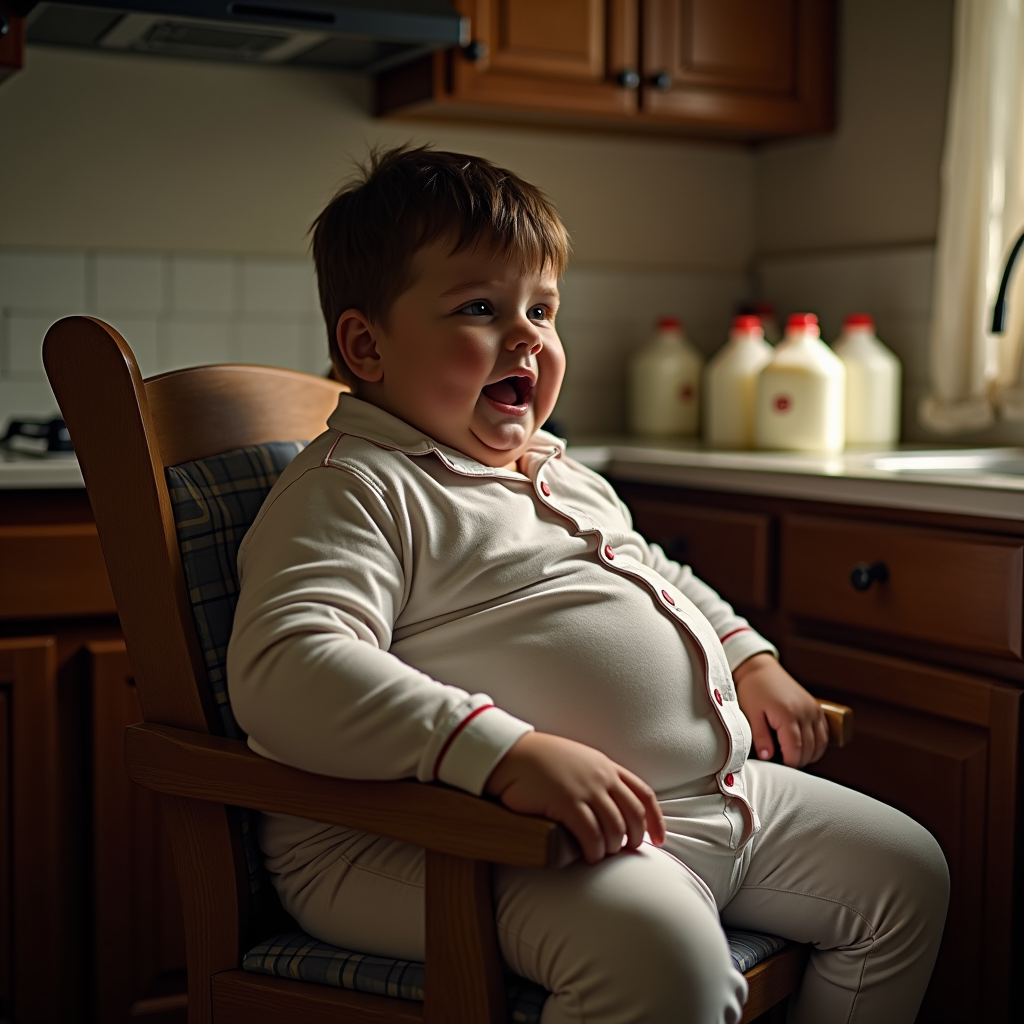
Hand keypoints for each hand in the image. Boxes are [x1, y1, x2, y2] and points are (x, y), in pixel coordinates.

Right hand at [485, 732, 665, 863]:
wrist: (512, 753)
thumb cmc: (541, 760)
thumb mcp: (578, 762)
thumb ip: (596, 778)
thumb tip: (609, 805)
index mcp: (607, 767)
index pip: (644, 795)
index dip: (656, 821)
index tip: (659, 840)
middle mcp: (602, 777)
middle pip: (633, 815)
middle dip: (633, 839)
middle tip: (623, 853)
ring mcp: (586, 789)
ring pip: (614, 828)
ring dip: (611, 847)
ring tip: (601, 855)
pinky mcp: (568, 803)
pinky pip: (591, 834)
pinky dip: (594, 850)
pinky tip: (588, 856)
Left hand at [733, 653, 827, 768]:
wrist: (760, 669)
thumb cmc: (753, 690)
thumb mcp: (750, 714)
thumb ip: (759, 736)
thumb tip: (767, 757)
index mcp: (788, 714)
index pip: (795, 749)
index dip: (790, 763)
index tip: (781, 769)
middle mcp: (805, 712)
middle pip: (809, 748)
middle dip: (798, 761)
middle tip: (784, 765)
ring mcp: (813, 709)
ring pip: (820, 743)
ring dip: (809, 755)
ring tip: (793, 758)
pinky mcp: (816, 708)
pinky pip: (824, 733)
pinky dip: (818, 745)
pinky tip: (805, 749)